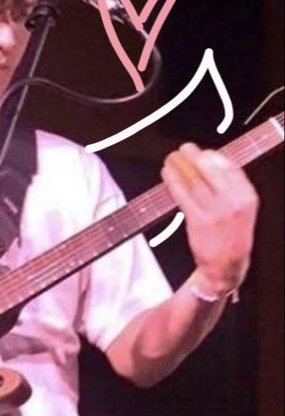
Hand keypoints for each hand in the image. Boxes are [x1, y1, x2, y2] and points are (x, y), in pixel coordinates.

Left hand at [161, 143, 258, 291]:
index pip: (230, 167)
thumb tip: (211, 162)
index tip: (204, 151)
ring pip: (194, 181)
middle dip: (194, 155)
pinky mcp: (198, 220)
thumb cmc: (233, 236)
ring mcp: (215, 211)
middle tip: (185, 149)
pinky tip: (167, 174)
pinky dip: (173, 181)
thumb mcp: (242, 208)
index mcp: (247, 197)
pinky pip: (183, 195)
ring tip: (172, 158)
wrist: (227, 267)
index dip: (214, 156)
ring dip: (180, 166)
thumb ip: (230, 187)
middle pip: (210, 170)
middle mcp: (233, 202)